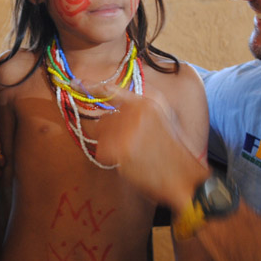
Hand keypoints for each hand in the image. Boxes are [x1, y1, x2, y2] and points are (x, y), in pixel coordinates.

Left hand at [92, 86, 208, 211]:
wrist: (184, 177)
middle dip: (110, 132)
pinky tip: (128, 162)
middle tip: (128, 145)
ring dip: (110, 146)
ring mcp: (128, 127)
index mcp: (148, 100)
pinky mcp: (121, 147)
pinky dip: (110, 159)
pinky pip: (101, 151)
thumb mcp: (163, 118)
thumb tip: (110, 103)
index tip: (75, 83)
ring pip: (101, 134)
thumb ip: (138, 106)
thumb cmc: (173, 151)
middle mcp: (137, 109)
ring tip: (132, 154)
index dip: (91, 86)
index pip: (112, 89)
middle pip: (104, 118)